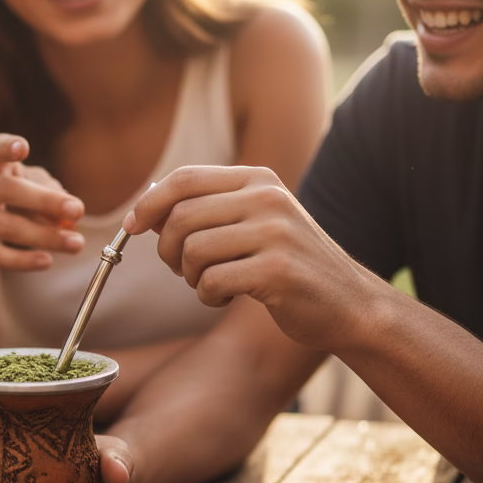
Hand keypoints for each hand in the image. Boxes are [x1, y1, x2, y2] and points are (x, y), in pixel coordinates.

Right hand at [0, 133, 84, 269]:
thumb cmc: (9, 199)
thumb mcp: (28, 187)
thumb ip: (49, 193)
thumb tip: (70, 215)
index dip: (7, 147)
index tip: (23, 148)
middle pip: (9, 190)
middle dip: (47, 201)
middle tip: (78, 210)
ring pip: (8, 226)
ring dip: (46, 237)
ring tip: (76, 244)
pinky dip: (23, 260)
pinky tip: (47, 261)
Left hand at [122, 165, 378, 351]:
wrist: (349, 304)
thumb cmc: (289, 265)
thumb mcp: (256, 222)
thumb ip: (209, 209)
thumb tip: (145, 209)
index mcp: (259, 180)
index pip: (185, 178)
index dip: (149, 202)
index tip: (133, 225)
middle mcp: (267, 199)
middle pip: (180, 216)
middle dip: (166, 249)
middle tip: (179, 269)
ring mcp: (275, 234)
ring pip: (192, 251)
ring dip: (189, 277)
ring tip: (211, 284)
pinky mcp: (277, 272)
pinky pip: (210, 282)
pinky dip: (208, 296)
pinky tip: (227, 297)